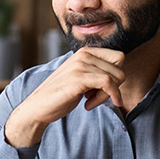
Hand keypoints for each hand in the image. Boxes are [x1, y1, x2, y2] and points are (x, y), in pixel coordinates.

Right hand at [4, 47, 124, 146]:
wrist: (38, 106)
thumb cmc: (61, 95)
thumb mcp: (81, 78)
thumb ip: (97, 72)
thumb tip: (120, 75)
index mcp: (85, 52)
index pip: (118, 57)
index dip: (116, 76)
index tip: (102, 90)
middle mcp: (83, 54)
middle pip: (119, 67)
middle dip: (114, 86)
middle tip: (96, 98)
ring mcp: (80, 65)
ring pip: (115, 77)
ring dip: (107, 95)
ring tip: (90, 102)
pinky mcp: (79, 78)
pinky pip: (108, 83)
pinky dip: (107, 97)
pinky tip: (89, 106)